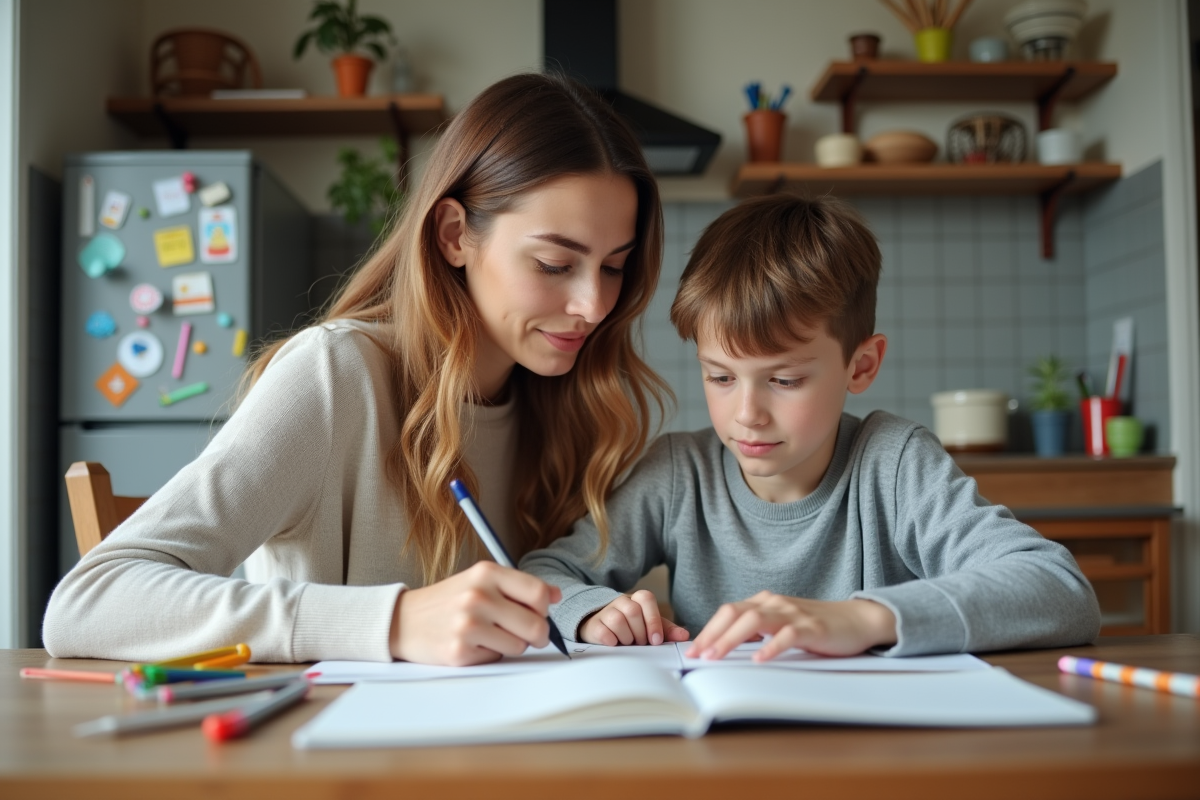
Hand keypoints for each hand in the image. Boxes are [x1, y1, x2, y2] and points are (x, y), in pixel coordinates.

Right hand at [389, 561, 561, 665]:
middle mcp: (478, 596)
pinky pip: (497, 658)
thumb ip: (518, 586)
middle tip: (527, 634)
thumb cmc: (448, 600)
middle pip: (536, 625)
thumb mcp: (480, 581)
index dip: (545, 608)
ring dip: (512, 645)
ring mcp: (468, 625)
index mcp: (486, 573)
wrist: (404, 620)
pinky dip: (490, 654)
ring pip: (520, 646)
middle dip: (537, 634)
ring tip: (490, 634)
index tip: (539, 613)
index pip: (538, 593)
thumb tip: (556, 595)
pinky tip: (473, 644)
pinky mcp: (460, 651)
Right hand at [579, 590, 690, 645]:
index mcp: (637, 600)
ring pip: (618, 620)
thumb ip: (667, 630)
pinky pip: (604, 632)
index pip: (646, 599)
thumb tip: (684, 635)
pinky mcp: (594, 624)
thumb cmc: (631, 628)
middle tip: (640, 643)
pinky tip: (615, 644)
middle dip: (639, 633)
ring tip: (628, 643)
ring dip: (626, 638)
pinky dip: (612, 641)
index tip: (656, 640)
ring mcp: (606, 611)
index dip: (652, 620)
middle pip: (633, 612)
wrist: (603, 629)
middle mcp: (621, 602)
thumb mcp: (650, 627)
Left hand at [685, 592, 896, 661]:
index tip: (692, 650)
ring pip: (754, 621)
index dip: (707, 630)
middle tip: (695, 655)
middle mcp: (774, 603)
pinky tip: (759, 661)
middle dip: (711, 634)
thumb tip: (724, 646)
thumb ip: (756, 631)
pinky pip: (787, 636)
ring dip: (731, 640)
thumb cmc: (816, 626)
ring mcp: (793, 614)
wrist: (857, 620)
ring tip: (715, 657)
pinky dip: (771, 648)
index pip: (727, 613)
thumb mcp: (781, 625)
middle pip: (734, 614)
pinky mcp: (811, 628)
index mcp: (764, 602)